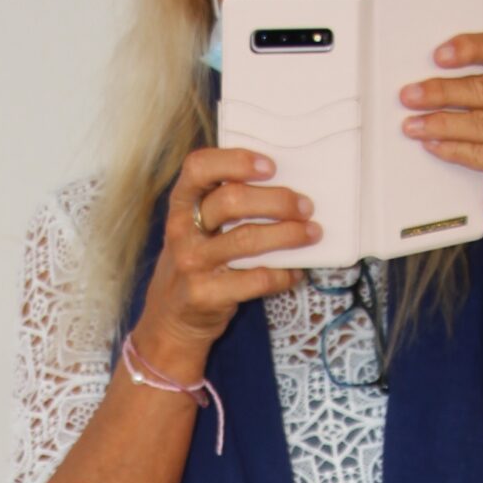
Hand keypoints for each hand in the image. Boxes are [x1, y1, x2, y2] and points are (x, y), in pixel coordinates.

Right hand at [138, 147, 319, 375]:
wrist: (169, 321)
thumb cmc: (195, 264)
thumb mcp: (194, 229)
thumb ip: (222, 205)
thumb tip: (284, 185)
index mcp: (180, 205)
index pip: (199, 168)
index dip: (235, 160)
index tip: (271, 166)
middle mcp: (181, 231)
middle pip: (231, 201)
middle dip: (276, 200)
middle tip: (305, 205)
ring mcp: (191, 264)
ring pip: (246, 240)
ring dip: (287, 234)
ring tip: (312, 233)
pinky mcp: (205, 295)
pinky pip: (255, 279)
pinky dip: (283, 274)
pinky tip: (296, 272)